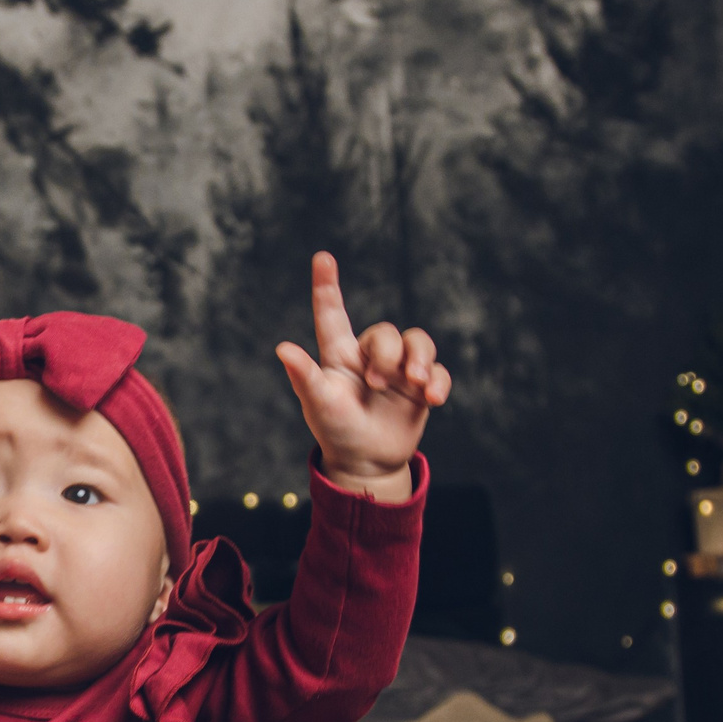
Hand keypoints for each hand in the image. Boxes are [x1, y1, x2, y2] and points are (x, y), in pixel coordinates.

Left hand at [274, 251, 449, 501]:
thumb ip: (305, 376)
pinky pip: (439, 371)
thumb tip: (283, 348)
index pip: (332, 315)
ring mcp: (398, 370)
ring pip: (418, 342)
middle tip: (378, 385)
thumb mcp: (319, 404)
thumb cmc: (336, 431)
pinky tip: (433, 399)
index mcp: (339, 355)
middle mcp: (370, 356)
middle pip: (387, 331)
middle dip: (387, 354)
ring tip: (415, 383)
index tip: (322, 258)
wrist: (367, 464)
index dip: (326, 285)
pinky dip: (439, 381)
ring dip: (420, 359)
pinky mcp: (421, 388)